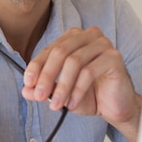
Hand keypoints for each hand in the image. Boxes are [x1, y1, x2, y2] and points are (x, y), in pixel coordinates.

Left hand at [22, 27, 141, 141]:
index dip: (36, 66)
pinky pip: (89, 72)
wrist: (115, 106)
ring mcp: (103, 44)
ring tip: (57, 105)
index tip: (28, 83)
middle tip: (39, 96)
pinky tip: (72, 104)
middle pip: (60, 52)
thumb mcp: (61, 93)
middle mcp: (88, 36)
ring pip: (74, 62)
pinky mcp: (114, 57)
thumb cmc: (90, 94)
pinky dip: (77, 90)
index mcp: (72, 38)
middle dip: (47, 76)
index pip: (49, 49)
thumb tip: (25, 90)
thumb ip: (44, 90)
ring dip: (62, 86)